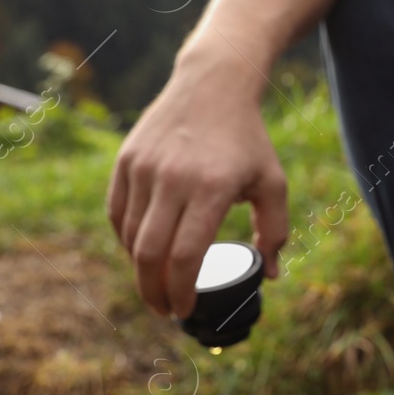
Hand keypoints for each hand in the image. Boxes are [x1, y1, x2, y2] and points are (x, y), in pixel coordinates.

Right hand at [107, 56, 286, 317]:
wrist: (213, 84)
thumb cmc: (247, 140)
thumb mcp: (272, 182)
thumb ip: (275, 231)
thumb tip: (271, 275)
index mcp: (211, 188)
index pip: (186, 255)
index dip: (181, 291)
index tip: (184, 310)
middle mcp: (173, 178)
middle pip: (150, 253)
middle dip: (153, 291)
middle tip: (164, 310)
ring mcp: (144, 167)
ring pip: (130, 235)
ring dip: (139, 269)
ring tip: (155, 284)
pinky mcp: (126, 160)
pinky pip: (118, 213)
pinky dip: (125, 239)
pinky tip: (140, 252)